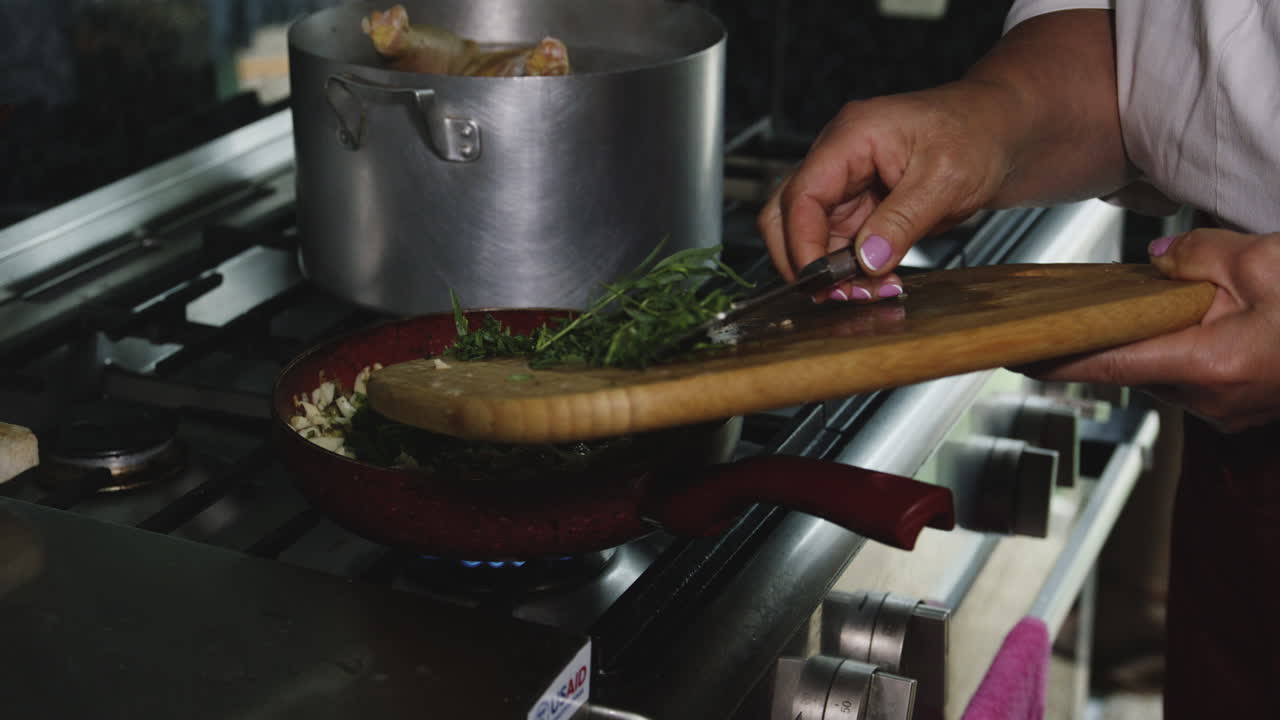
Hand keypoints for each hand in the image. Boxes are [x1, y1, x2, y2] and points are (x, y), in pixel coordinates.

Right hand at [757, 9, 1128, 302]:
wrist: (1001, 132)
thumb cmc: (977, 133)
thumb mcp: (946, 178)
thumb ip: (902, 220)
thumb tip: (867, 260)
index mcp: (851, 137)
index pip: (802, 195)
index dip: (803, 244)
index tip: (820, 282)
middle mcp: (838, 158)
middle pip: (784, 214)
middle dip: (802, 260)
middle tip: (834, 295)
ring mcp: (846, 184)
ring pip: (809, 236)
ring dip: (831, 271)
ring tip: (869, 292)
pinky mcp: (859, 207)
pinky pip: (838, 244)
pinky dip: (851, 270)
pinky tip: (878, 282)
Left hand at [1022, 228, 1279, 432]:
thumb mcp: (1265, 261)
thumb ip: (1199, 254)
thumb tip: (1157, 260)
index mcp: (1213, 366)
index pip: (1111, 366)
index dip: (1060, 361)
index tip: (1020, 357)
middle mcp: (1215, 399)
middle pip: (1136, 366)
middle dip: (1123, 332)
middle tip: (1110, 297)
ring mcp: (1229, 410)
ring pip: (1166, 372)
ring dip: (1161, 340)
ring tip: (1182, 301)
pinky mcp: (1241, 408)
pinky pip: (1194, 379)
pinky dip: (1187, 351)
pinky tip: (1209, 320)